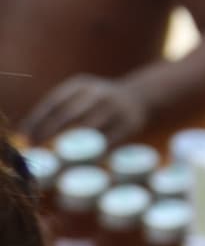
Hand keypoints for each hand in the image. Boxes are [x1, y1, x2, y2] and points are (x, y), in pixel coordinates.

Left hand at [23, 75, 146, 144]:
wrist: (139, 96)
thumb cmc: (97, 100)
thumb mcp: (79, 94)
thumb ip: (58, 107)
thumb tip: (27, 132)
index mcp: (82, 85)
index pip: (54, 102)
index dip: (37, 120)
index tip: (25, 136)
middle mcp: (99, 94)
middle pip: (69, 114)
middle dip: (48, 132)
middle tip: (35, 146)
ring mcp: (116, 108)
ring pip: (88, 128)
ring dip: (70, 144)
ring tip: (55, 155)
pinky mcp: (129, 124)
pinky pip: (107, 141)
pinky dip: (92, 152)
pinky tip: (80, 160)